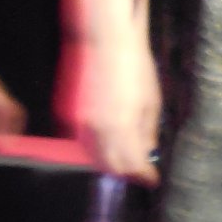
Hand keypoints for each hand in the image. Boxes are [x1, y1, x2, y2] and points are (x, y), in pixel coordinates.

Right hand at [56, 35, 160, 184]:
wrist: (105, 41)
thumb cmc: (134, 66)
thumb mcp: (151, 99)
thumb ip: (148, 130)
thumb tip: (148, 151)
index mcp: (121, 124)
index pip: (131, 164)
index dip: (142, 176)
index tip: (152, 180)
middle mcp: (97, 128)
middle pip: (111, 165)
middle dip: (127, 172)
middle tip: (141, 173)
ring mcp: (80, 122)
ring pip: (95, 156)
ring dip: (111, 163)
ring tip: (129, 160)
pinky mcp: (69, 115)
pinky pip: (84, 142)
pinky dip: (97, 149)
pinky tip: (110, 144)